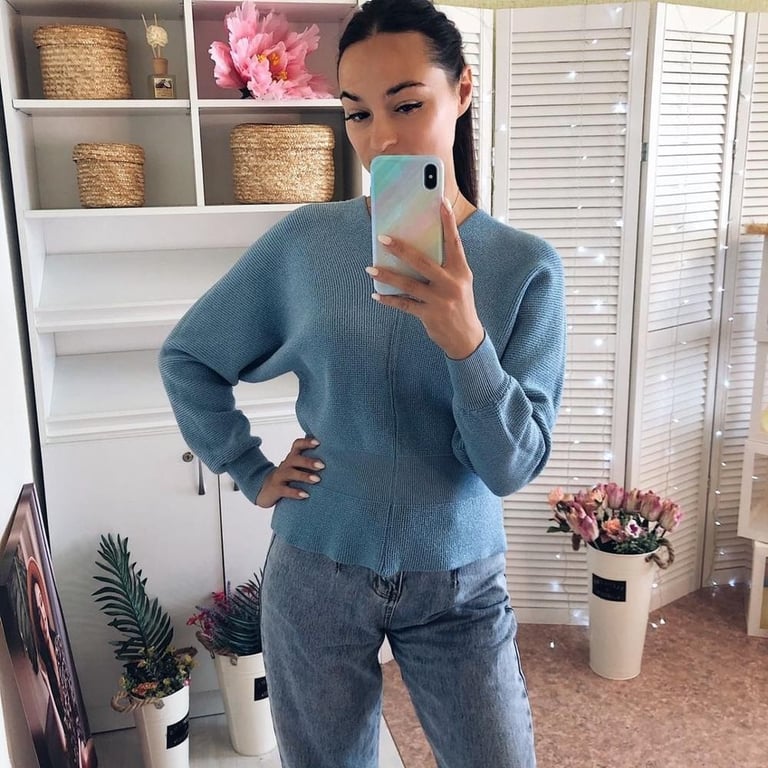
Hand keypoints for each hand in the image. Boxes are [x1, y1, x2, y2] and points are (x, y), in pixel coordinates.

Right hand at [256, 437, 323, 507]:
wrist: (266, 490)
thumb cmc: (289, 478)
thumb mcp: (297, 468)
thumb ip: (310, 463)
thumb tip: (335, 460)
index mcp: (292, 458)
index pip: (297, 445)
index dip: (306, 442)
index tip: (318, 442)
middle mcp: (285, 465)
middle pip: (295, 459)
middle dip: (308, 462)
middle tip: (322, 465)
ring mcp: (279, 477)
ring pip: (290, 473)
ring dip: (304, 476)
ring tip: (317, 480)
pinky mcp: (275, 489)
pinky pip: (284, 490)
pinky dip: (295, 492)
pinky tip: (305, 495)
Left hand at [365, 197, 484, 358]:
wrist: (466, 337)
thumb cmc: (459, 303)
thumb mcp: (459, 282)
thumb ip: (444, 266)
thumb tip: (414, 249)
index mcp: (461, 271)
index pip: (454, 242)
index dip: (448, 222)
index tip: (441, 202)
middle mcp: (451, 283)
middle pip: (422, 262)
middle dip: (401, 249)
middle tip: (382, 238)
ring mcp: (440, 300)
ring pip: (408, 284)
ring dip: (387, 276)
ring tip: (370, 269)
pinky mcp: (429, 315)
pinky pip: (404, 305)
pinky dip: (389, 300)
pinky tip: (376, 294)